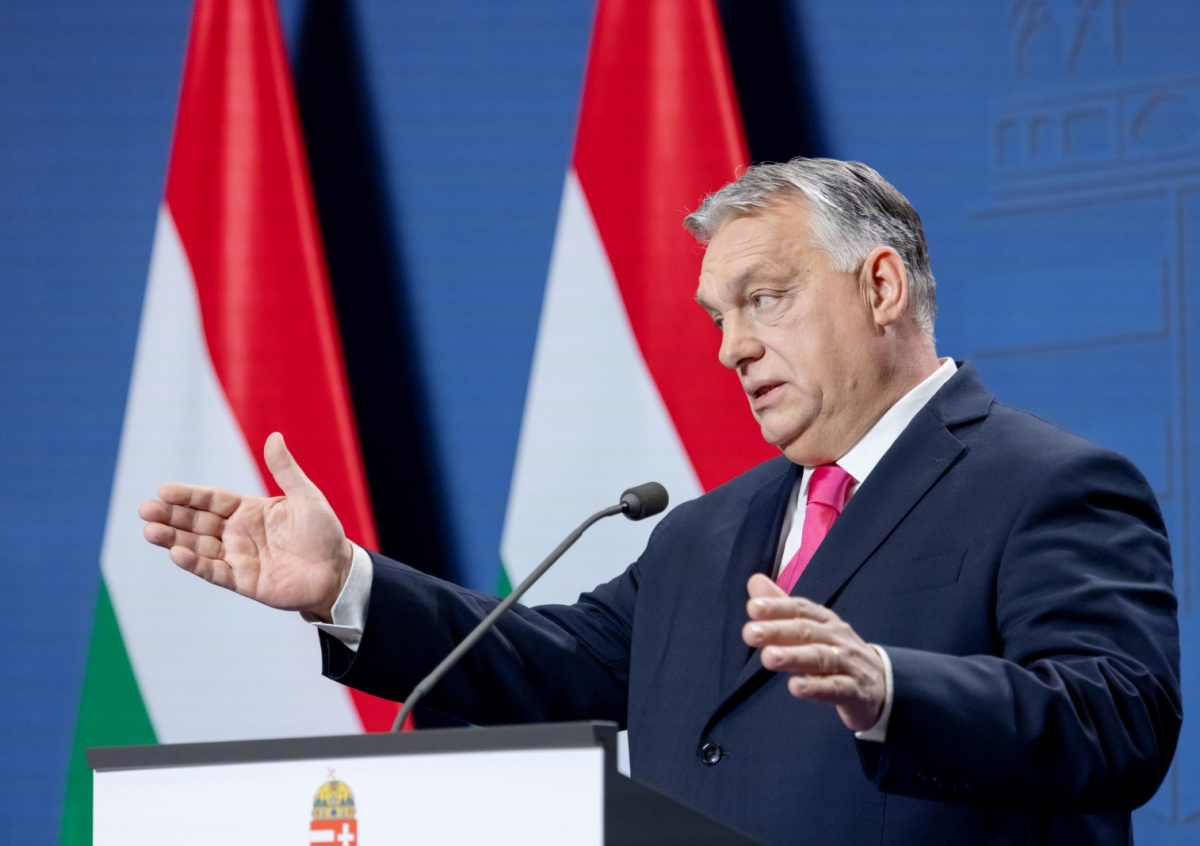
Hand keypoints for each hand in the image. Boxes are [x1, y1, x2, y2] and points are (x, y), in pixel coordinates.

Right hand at [138, 432, 352, 621]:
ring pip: (198, 546)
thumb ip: (286, 470)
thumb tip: (274, 436)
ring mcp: (238, 557)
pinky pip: (214, 571)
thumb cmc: (324, 532)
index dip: (189, 495)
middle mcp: (238, 533)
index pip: (212, 500)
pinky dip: (194, 563)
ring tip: (150, 531)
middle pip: (197, 522)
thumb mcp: (307, 497)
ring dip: (173, 539)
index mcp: (250, 510)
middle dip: (171, 516)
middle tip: (145, 509)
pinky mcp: (243, 581)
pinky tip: (176, 553)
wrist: (338, 571)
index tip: (164, 489)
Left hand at [742, 573, 885, 731]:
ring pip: (820, 658)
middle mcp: (837, 637)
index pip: (800, 609)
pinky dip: (816, 688)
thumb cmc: (837, 652)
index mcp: (825, 620)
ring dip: (794, 657)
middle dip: (777, 631)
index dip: (778, 607)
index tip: (753, 608)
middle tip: (750, 633)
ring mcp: (848, 664)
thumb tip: (754, 581)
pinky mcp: (854, 691)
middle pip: (806, 631)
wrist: (882, 685)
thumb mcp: (811, 627)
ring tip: (768, 657)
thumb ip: (782, 607)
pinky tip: (795, 687)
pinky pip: (835, 688)